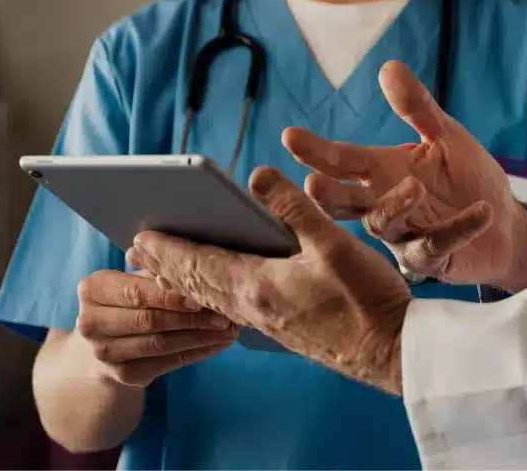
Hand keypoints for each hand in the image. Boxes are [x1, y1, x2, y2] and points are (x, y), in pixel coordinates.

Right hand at [74, 269, 237, 387]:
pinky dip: (195, 354)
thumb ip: (155, 268)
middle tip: (225, 315)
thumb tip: (181, 254)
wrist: (108, 337)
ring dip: (199, 337)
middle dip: (192, 318)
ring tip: (228, 330)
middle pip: (149, 320)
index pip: (137, 292)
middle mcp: (89, 322)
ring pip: (159, 344)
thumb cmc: (132, 295)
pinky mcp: (121, 374)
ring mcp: (103, 353)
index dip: (171, 295)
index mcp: (93, 288)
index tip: (203, 295)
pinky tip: (217, 344)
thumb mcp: (139, 275)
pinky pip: (164, 364)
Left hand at [127, 168, 411, 394]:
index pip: (199, 264)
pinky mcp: (282, 325)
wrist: (389, 351)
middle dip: (166, 264)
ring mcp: (267, 320)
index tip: (140, 234)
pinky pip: (230, 306)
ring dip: (185, 279)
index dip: (168, 248)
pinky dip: (211, 292)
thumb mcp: (333, 243)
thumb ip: (293, 208)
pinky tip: (216, 289)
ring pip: (212, 297)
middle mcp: (253, 307)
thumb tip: (257, 175)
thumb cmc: (365, 299)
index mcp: (258, 285)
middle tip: (137, 248)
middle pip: (197, 283)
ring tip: (164, 267)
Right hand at [285, 60, 526, 290]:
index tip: (289, 135)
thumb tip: (388, 66)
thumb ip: (417, 108)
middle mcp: (385, 203)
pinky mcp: (432, 261)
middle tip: (312, 183)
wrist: (505, 226)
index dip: (316, 150)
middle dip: (328, 195)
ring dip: (396, 206)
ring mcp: (404, 235)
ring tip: (415, 187)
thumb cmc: (466, 177)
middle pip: (347, 202)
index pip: (343, 159)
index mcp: (382, 171)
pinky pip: (438, 245)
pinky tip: (482, 212)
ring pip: (386, 225)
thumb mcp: (444, 136)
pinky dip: (460, 228)